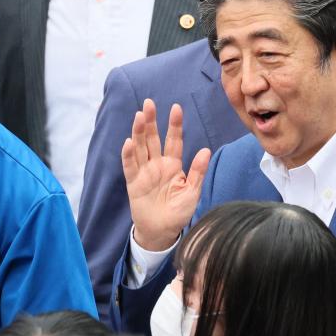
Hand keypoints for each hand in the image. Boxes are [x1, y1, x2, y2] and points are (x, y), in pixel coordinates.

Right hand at [122, 99, 210, 251]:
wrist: (162, 231)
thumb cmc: (179, 212)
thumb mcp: (192, 192)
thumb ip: (197, 171)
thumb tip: (206, 150)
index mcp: (173, 165)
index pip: (174, 140)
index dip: (174, 125)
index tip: (176, 108)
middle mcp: (157, 165)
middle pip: (153, 139)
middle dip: (151, 121)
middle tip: (149, 103)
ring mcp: (144, 172)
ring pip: (140, 148)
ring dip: (139, 132)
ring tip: (139, 116)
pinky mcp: (133, 183)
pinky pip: (130, 166)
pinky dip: (129, 155)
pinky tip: (129, 142)